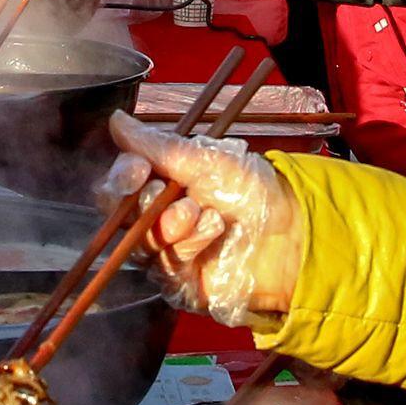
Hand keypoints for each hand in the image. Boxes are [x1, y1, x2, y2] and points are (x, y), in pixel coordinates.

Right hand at [101, 112, 303, 325]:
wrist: (289, 228)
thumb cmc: (251, 190)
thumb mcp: (204, 159)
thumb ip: (156, 145)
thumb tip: (115, 120)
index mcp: (157, 188)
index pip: (115, 187)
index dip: (120, 178)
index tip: (138, 170)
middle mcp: (155, 222)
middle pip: (120, 220)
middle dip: (144, 204)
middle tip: (172, 195)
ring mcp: (166, 255)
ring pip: (141, 245)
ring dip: (170, 226)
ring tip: (206, 215)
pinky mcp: (179, 284)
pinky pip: (164, 269)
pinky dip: (188, 246)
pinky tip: (214, 231)